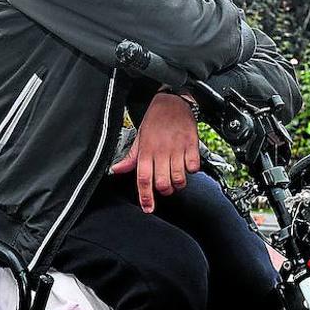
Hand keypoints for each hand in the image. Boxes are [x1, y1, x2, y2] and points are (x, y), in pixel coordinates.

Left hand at [109, 92, 199, 212]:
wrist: (172, 100)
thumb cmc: (155, 119)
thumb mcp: (139, 137)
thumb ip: (130, 157)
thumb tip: (116, 170)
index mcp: (145, 151)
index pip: (143, 179)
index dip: (145, 197)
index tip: (148, 208)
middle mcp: (160, 152)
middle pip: (162, 183)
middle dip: (164, 191)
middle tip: (165, 187)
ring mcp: (177, 149)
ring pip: (179, 179)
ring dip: (178, 184)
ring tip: (176, 178)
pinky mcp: (191, 145)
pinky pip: (193, 167)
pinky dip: (192, 171)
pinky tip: (187, 165)